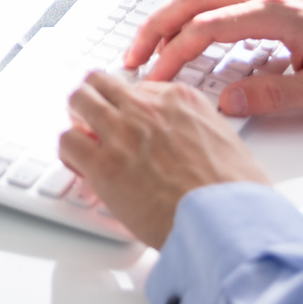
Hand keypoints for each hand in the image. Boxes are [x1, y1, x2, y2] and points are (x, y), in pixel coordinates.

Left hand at [58, 72, 268, 248]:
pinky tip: (81, 166)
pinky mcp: (104, 165)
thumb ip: (200, 131)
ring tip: (84, 139)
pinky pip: (68, 141)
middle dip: (95, 99)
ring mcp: (122, 133)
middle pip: (102, 82)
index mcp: (180, 100)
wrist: (227, 221)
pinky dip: (70, 152)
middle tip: (95, 120)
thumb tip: (193, 142)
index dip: (128, 107)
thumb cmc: (234, 193)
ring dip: (77, 118)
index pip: (138, 87)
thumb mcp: (227, 141)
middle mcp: (147, 109)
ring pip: (79, 100)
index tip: (127, 121)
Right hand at [123, 0, 302, 117]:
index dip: (173, 54)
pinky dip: (189, 0)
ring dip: (167, 12)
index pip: (206, 27)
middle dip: (155, 28)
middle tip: (133, 58)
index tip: (154, 79)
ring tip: (148, 43)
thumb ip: (274, 95)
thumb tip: (226, 102)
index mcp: (278, 12)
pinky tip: (181, 19)